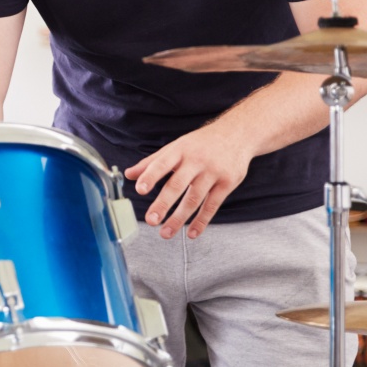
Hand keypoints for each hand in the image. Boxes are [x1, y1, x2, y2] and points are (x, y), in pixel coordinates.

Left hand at [124, 124, 252, 238]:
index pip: (162, 163)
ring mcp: (213, 172)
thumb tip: (128, 175)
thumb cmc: (201, 143)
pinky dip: (202, 221)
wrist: (237, 133)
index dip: (150, 176)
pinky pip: (213, 205)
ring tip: (165, 233)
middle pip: (178, 184)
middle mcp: (196, 160)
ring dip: (179, 218)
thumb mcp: (176, 147)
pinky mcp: (228, 183)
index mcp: (180, 150)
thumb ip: (152, 163)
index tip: (140, 189)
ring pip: (194, 198)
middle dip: (163, 203)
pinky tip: (191, 233)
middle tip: (151, 220)